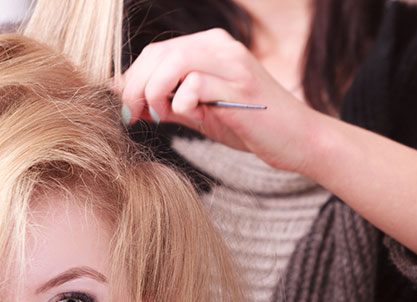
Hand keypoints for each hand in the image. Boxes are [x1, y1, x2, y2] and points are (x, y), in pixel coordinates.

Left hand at [120, 28, 416, 260]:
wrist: (297, 141)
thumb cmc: (249, 127)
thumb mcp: (198, 111)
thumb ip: (163, 100)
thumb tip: (118, 91)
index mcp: (208, 46)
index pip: (155, 51)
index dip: (132, 80)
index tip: (127, 110)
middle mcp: (220, 46)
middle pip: (158, 53)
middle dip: (136, 87)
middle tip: (135, 116)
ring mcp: (232, 62)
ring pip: (173, 62)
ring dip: (155, 93)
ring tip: (160, 118)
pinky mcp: (240, 84)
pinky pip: (194, 84)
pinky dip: (180, 103)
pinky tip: (188, 118)